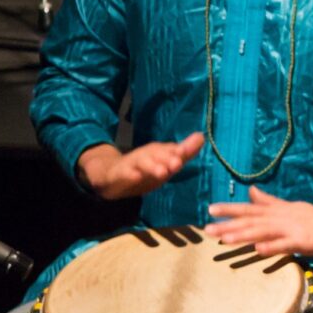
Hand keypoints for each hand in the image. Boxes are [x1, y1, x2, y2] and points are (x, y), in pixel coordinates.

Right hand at [77, 132, 203, 200]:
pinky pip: (123, 174)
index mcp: (157, 152)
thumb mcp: (165, 163)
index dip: (178, 151)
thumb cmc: (143, 169)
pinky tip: (135, 177)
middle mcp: (145, 155)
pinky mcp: (117, 175)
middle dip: (167, 158)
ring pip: (141, 163)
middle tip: (178, 163)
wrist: (110, 174)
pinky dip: (129, 175)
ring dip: (151, 166)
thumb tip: (201, 136)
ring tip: (161, 172)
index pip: (169, 150)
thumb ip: (184, 152)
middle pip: (156, 154)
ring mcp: (130, 164)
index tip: (185, 152)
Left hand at [208, 186, 312, 256]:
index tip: (210, 209)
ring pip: (263, 231)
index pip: (249, 208)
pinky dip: (271, 247)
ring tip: (224, 239)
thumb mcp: (289, 207)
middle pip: (251, 221)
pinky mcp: (302, 241)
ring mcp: (290, 229)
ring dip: (243, 235)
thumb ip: (269, 201)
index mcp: (276, 210)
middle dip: (228, 224)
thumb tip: (250, 191)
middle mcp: (280, 218)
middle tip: (207, 228)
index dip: (230, 209)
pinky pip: (284, 245)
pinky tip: (258, 251)